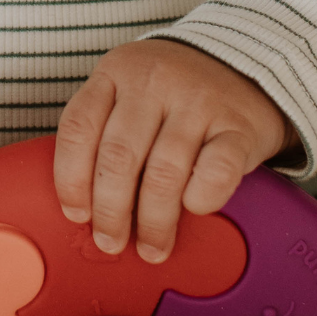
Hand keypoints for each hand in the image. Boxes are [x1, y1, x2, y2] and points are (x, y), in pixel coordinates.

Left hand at [54, 39, 299, 262]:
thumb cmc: (172, 100)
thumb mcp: (128, 96)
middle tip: (112, 243)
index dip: (71, 181)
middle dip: (111, 212)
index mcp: (117, 71)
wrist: (245, 68)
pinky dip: (200, 199)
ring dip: (153, 222)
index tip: (78, 215)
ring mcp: (200, 100)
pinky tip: (193, 210)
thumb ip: (102, 136)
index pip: (78, 129)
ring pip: (164, 173)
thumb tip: (84, 212)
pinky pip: (215, 172)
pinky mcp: (239, 125)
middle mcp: (156, 81)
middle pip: (119, 158)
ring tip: (152, 248)